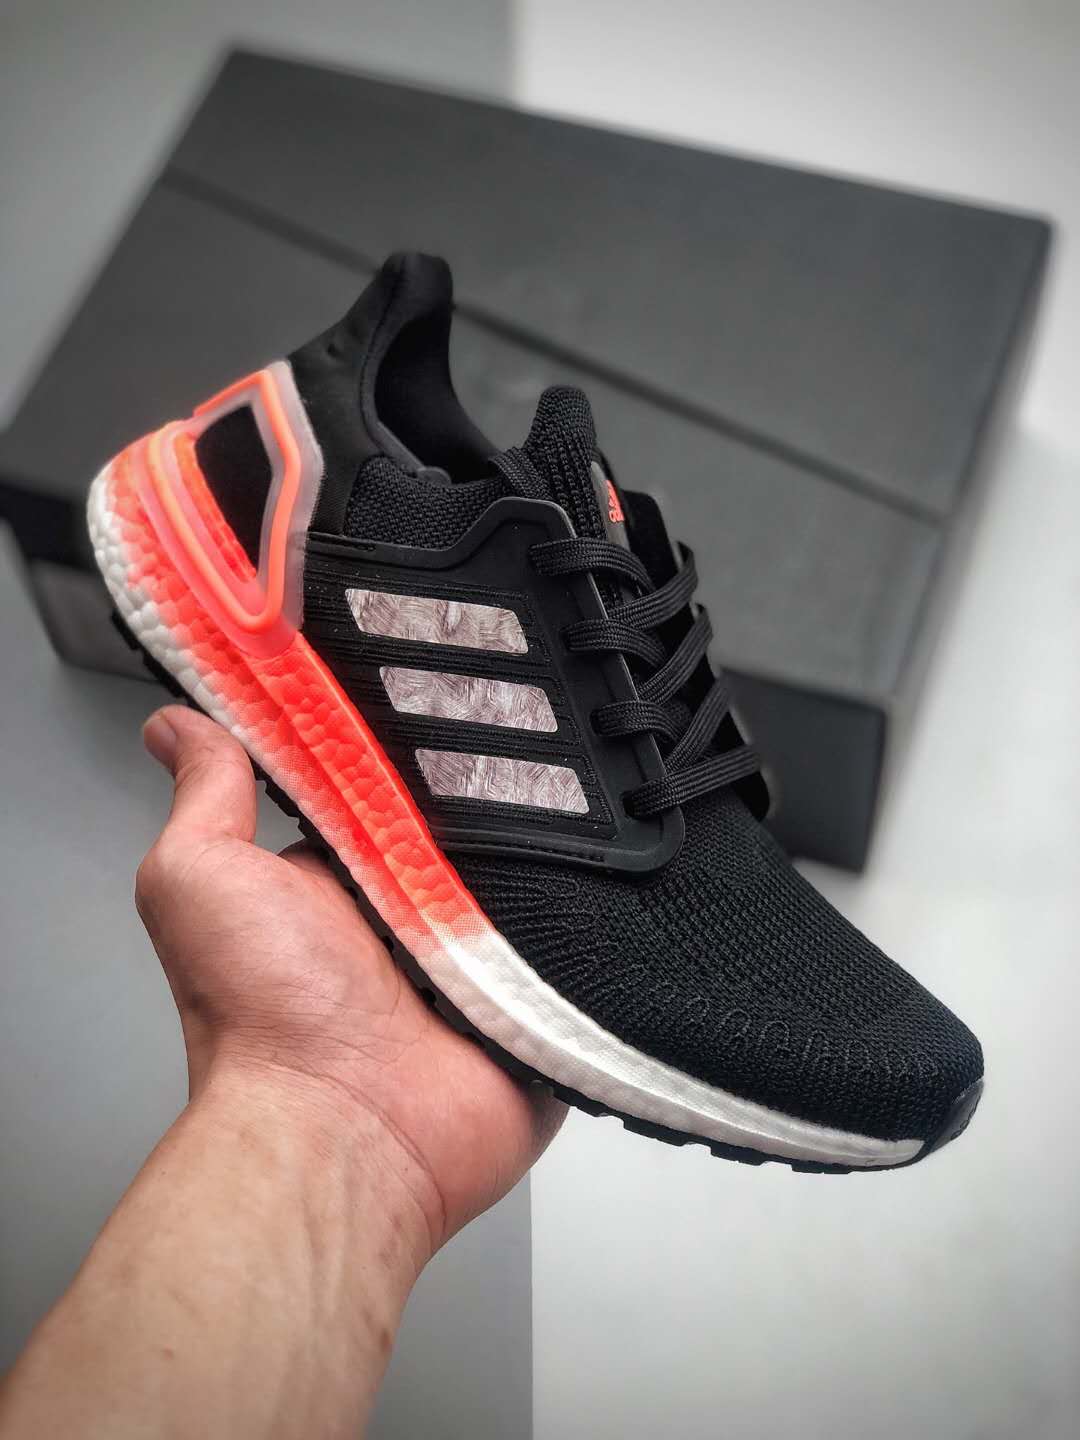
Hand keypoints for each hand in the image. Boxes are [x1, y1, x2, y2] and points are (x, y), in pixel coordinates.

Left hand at [137, 704, 563, 1257]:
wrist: (345, 1134)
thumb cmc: (262, 1014)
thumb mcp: (202, 878)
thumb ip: (205, 796)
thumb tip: (174, 724)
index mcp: (342, 886)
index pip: (392, 791)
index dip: (414, 740)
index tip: (446, 674)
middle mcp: (412, 924)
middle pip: (475, 829)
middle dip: (500, 787)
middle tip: (534, 725)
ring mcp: (482, 967)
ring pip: (539, 878)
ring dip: (556, 848)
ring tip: (592, 788)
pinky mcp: (541, 1006)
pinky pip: (584, 943)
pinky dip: (598, 915)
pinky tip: (620, 866)